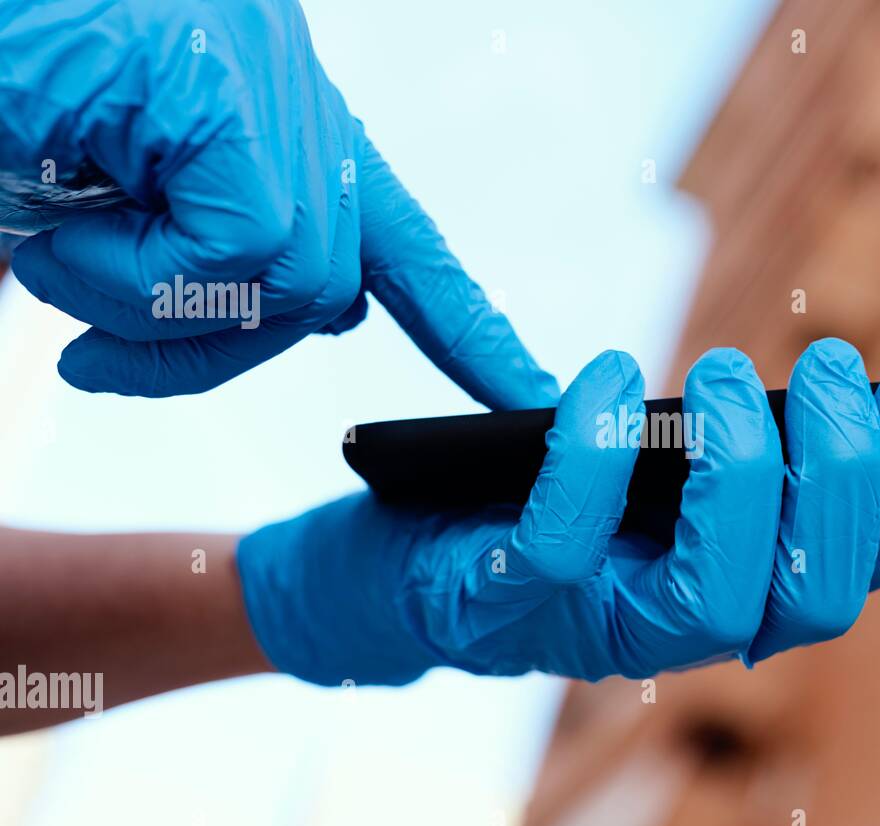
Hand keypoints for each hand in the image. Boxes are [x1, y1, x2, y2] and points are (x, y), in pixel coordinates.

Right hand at [0, 0, 555, 404]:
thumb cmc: (17, 102)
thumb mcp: (94, 214)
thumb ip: (174, 273)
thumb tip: (188, 341)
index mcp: (275, 125)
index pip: (403, 241)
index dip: (465, 329)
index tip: (531, 397)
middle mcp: (289, 94)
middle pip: (325, 287)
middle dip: (206, 348)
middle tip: (95, 356)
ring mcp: (265, 76)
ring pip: (286, 276)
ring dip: (152, 312)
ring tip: (56, 261)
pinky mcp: (225, 83)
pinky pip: (234, 248)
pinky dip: (135, 280)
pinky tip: (61, 233)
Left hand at [235, 340, 879, 683]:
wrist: (394, 567)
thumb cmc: (537, 501)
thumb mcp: (652, 469)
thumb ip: (738, 450)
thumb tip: (840, 383)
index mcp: (738, 589)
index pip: (862, 565)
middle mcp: (685, 632)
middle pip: (817, 596)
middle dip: (847, 477)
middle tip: (835, 363)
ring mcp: (597, 634)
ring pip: (718, 602)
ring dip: (745, 477)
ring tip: (726, 373)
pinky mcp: (503, 616)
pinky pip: (561, 553)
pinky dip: (588, 460)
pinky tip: (600, 377)